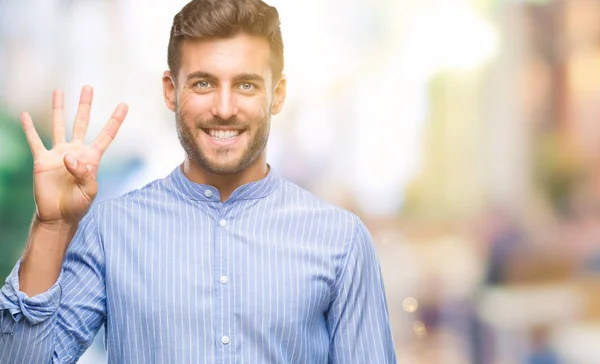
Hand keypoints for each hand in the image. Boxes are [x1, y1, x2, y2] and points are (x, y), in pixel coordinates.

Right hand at [21, 85, 127, 223]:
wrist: (58, 216)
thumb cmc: (78, 204)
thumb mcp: (89, 190)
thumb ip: (84, 173)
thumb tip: (68, 156)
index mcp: (92, 158)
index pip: (106, 135)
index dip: (115, 120)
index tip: (124, 104)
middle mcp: (76, 151)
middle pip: (81, 123)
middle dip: (85, 105)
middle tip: (88, 87)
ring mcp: (58, 153)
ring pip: (58, 125)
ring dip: (59, 108)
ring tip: (59, 91)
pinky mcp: (42, 160)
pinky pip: (35, 141)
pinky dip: (29, 128)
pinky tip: (25, 115)